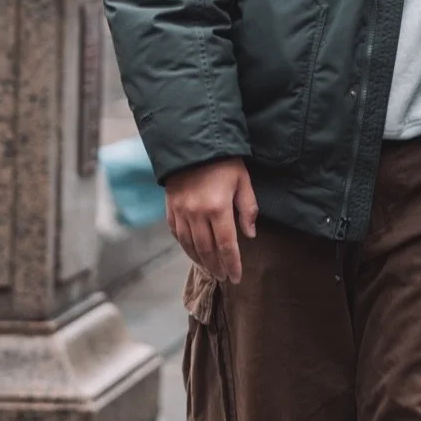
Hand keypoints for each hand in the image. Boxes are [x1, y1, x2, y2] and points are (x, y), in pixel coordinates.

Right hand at [165, 157, 258, 282]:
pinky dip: (185, 246)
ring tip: (210, 269)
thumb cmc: (224, 161)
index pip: (226, 245)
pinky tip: (193, 252)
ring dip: (200, 260)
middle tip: (223, 277)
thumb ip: (248, 209)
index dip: (232, 264)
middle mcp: (196, 214)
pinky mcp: (170, 208)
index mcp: (218, 208)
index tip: (236, 278)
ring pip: (189, 245)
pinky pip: (176, 234)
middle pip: (206, 250)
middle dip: (216, 266)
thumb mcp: (243, 181)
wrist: (192, 142)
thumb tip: (250, 235)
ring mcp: (181, 212)